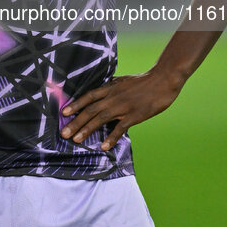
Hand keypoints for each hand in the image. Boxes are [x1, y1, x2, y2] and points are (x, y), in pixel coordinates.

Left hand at [61, 68, 182, 151]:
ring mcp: (123, 106)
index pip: (88, 96)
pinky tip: (104, 146)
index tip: (64, 113)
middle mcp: (113, 97)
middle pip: (90, 110)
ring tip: (76, 140)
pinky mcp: (134, 115)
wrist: (162, 80)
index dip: (75, 104)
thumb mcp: (123, 81)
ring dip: (87, 129)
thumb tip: (100, 92)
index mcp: (110, 88)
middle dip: (76, 122)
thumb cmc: (143, 81)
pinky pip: (120, 128)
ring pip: (101, 118)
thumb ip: (111, 88)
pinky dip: (111, 137)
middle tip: (64, 133)